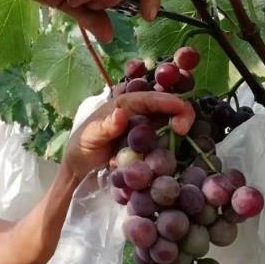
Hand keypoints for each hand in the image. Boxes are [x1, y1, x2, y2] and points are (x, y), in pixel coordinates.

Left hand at [62, 92, 194, 183]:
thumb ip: (105, 126)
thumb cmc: (82, 146)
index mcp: (122, 104)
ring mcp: (143, 124)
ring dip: (180, 119)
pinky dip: (175, 131)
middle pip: (163, 103)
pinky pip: (165, 131)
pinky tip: (182, 139)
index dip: (165, 100)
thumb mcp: (90, 136)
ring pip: (168, 115)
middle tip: (183, 127)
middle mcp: (135, 110)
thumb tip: (121, 113)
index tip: (180, 107)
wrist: (80, 165)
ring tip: (184, 131)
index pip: (146, 99)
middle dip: (179, 108)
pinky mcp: (147, 138)